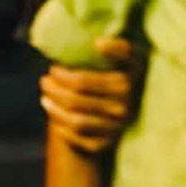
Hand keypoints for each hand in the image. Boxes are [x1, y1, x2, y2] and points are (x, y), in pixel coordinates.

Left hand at [40, 37, 142, 154]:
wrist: (140, 99)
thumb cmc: (125, 68)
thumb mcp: (129, 54)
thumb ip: (117, 46)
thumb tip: (96, 43)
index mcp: (126, 81)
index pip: (85, 80)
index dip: (65, 75)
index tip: (53, 68)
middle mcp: (124, 106)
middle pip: (77, 97)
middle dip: (55, 86)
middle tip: (45, 78)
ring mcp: (117, 126)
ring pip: (77, 121)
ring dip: (55, 108)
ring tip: (45, 96)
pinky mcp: (109, 142)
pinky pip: (80, 138)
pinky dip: (62, 127)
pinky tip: (55, 114)